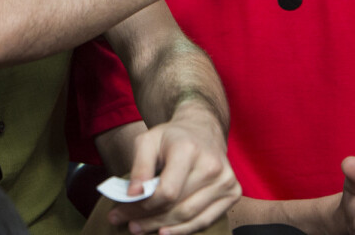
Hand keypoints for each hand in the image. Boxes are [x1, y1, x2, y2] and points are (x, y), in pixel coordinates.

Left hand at [108, 108, 239, 233]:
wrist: (203, 130)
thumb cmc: (172, 137)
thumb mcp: (148, 141)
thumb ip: (139, 167)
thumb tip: (133, 195)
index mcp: (189, 150)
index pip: (167, 191)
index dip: (143, 206)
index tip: (121, 211)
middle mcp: (212, 166)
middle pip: (178, 206)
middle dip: (149, 219)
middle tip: (128, 225)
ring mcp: (226, 181)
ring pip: (191, 217)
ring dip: (163, 227)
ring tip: (140, 229)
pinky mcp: (233, 192)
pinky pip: (205, 220)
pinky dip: (184, 230)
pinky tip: (164, 231)